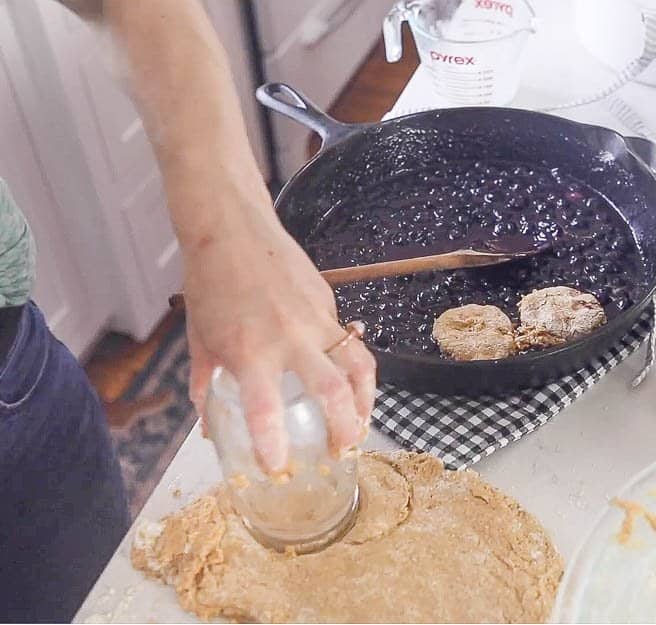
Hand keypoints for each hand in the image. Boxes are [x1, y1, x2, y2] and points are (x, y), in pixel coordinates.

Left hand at [182, 205, 375, 473]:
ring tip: (362, 422)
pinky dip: (353, 365)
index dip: (273, 444)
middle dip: (345, 428)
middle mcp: (289, 338)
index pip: (264, 409)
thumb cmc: (210, 285)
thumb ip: (205, 386)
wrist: (231, 230)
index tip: (277, 468)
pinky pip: (348, 340)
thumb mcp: (199, 340)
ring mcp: (315, 319)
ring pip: (359, 365)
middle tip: (342, 450)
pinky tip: (349, 381)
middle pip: (334, 391)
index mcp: (249, 351)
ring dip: (366, 400)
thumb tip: (208, 428)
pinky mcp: (328, 303)